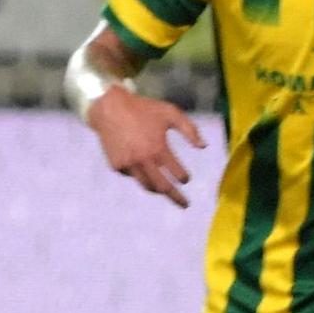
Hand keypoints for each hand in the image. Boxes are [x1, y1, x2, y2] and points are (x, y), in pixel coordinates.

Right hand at [88, 86, 206, 208]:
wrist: (109, 108)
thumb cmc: (143, 109)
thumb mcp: (170, 113)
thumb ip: (189, 129)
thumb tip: (204, 146)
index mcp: (158, 149)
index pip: (177, 173)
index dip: (184, 178)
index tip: (186, 179)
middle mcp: (143, 161)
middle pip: (163, 187)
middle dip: (176, 198)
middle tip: (185, 205)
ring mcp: (128, 165)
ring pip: (146, 185)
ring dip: (157, 189)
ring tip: (163, 190)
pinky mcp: (116, 165)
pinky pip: (131, 176)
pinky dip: (139, 175)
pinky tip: (141, 169)